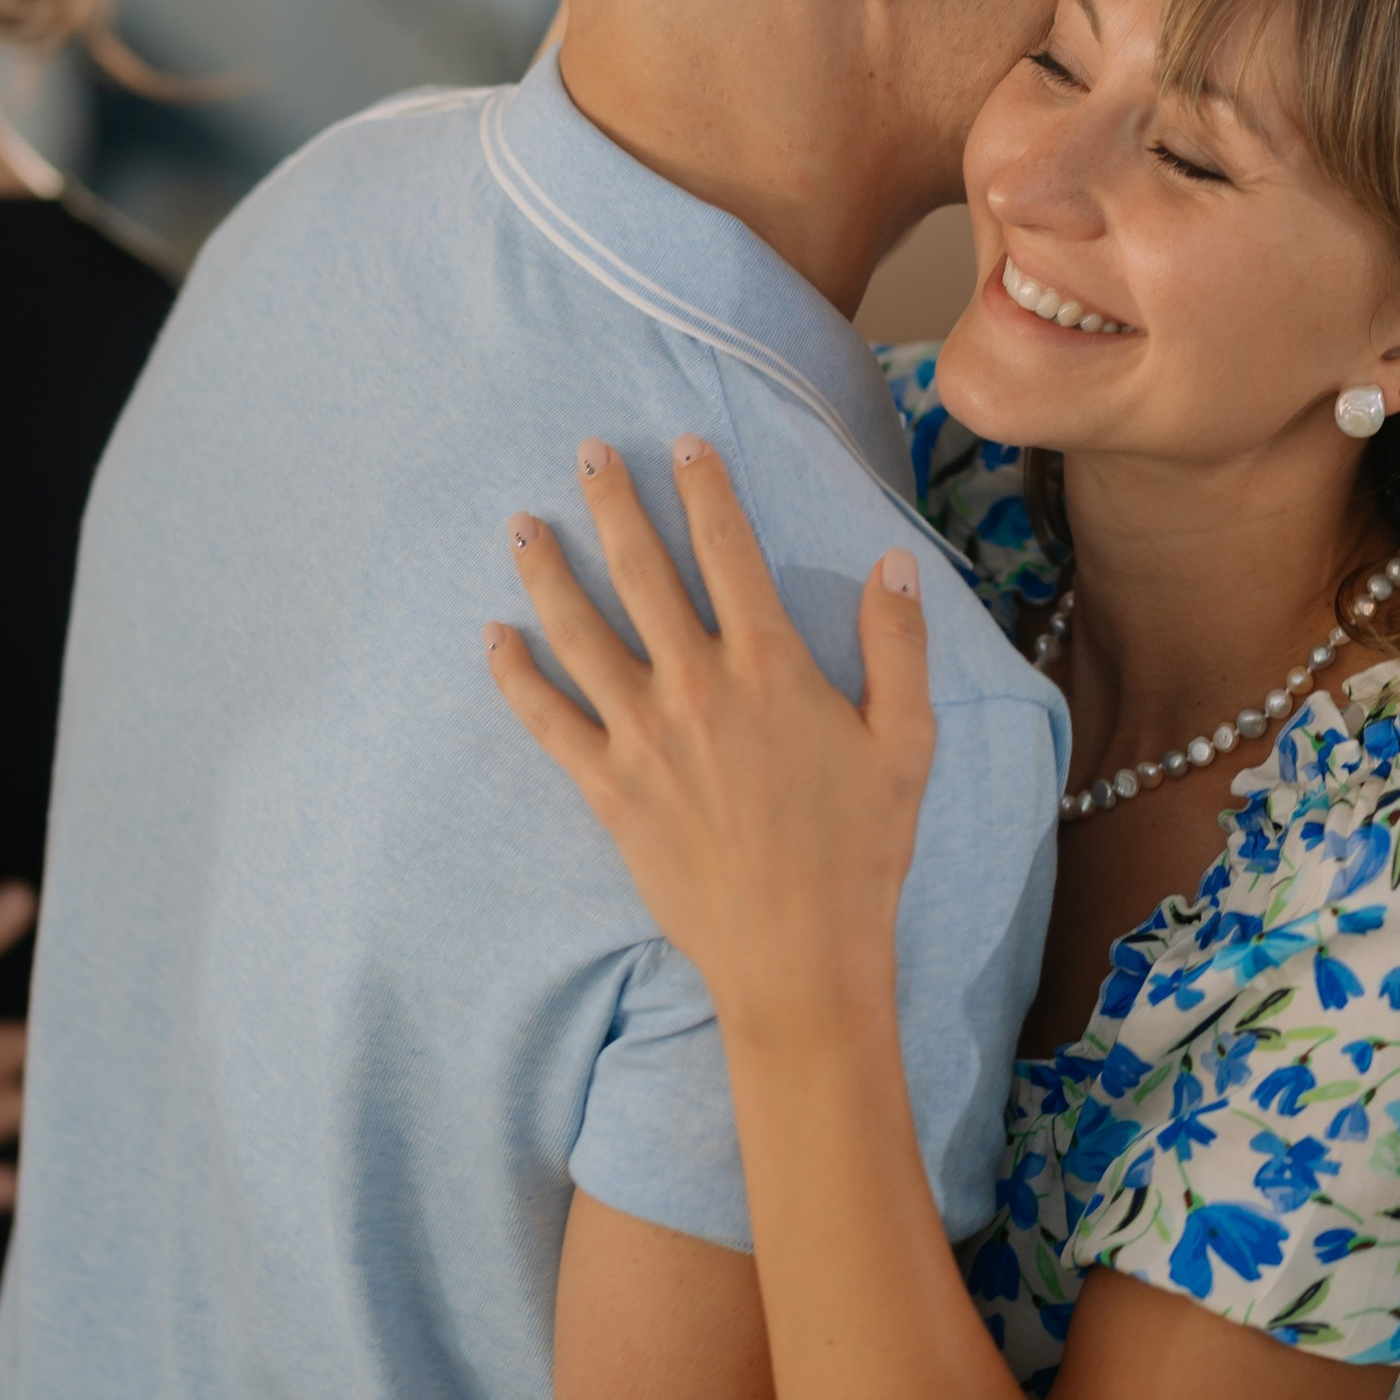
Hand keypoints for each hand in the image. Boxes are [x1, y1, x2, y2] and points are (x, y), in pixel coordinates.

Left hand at [485, 438, 933, 1024]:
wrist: (799, 955)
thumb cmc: (860, 851)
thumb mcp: (906, 742)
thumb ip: (897, 646)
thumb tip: (892, 566)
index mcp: (770, 665)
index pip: (729, 549)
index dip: (704, 488)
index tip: (684, 444)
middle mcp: (696, 685)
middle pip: (642, 570)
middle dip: (613, 503)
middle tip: (587, 453)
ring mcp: (643, 735)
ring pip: (580, 631)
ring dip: (547, 571)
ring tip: (522, 524)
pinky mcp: (608, 788)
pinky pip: (547, 719)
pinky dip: (514, 675)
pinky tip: (493, 639)